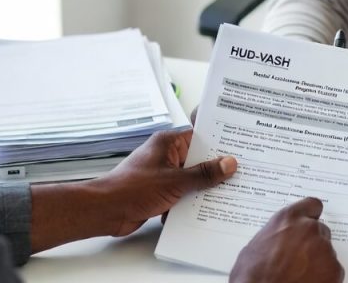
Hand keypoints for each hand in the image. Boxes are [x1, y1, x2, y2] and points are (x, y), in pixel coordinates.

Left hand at [93, 129, 235, 236]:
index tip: (241, 148)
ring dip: (205, 188)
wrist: (105, 211)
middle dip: (216, 169)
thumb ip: (203, 173)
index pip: (201, 137)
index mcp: (169, 143)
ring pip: (192, 178)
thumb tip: (229, 163)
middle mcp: (167, 155)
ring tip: (230, 193)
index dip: (221, 142)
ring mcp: (163, 173)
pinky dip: (192, 200)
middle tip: (242, 173)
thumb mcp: (175, 181)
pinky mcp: (160, 191)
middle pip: (199, 159)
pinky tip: (208, 209)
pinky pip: (184, 193)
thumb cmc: (133, 189)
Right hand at [229, 197, 343, 282]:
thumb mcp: (254, 247)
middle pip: (320, 231)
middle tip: (299, 258)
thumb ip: (274, 236)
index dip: (311, 216)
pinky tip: (308, 282)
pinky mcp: (335, 269)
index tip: (310, 221)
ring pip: (326, 252)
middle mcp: (309, 229)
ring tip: (300, 274)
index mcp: (288, 219)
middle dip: (312, 242)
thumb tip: (278, 240)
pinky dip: (325, 277)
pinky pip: (333, 270)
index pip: (312, 206)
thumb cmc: (252, 277)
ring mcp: (324, 249)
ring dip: (318, 260)